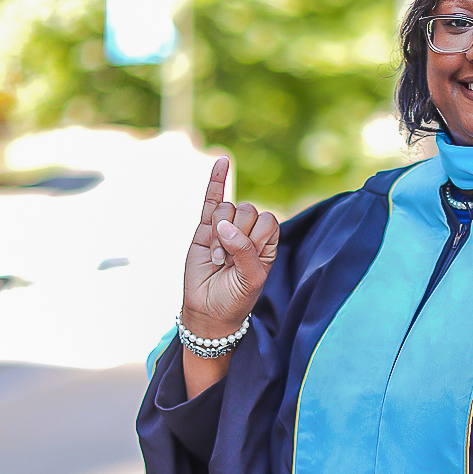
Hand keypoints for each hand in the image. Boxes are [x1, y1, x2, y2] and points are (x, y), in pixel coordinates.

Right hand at [182, 157, 278, 337]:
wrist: (208, 311)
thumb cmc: (236, 298)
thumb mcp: (251, 279)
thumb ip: (244, 251)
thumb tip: (224, 226)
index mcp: (267, 243)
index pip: (268, 220)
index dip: (257, 237)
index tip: (249, 260)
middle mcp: (248, 232)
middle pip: (247, 211)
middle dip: (237, 238)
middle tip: (229, 264)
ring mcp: (225, 228)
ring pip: (226, 210)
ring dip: (220, 235)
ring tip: (218, 260)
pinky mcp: (204, 229)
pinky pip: (211, 200)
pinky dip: (216, 180)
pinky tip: (222, 162)